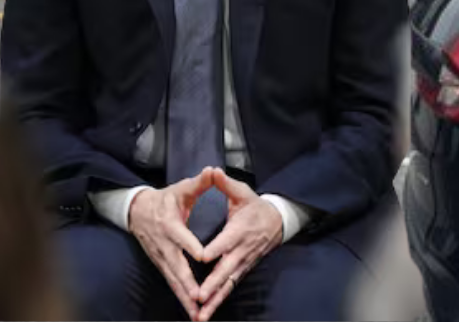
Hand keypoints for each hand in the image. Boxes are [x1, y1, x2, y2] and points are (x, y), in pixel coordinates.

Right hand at [128, 177, 214, 319]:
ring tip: (196, 311)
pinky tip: (190, 310)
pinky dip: (180, 297)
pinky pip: (171, 282)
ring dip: (184, 296)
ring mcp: (161, 256)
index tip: (203, 258)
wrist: (136, 209)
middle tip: (199, 296)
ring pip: (173, 279)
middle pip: (176, 265)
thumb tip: (213, 170)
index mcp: (170, 223)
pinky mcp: (160, 263)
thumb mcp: (180, 189)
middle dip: (188, 283)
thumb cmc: (163, 199)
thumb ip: (199, 184)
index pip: (182, 237)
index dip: (192, 247)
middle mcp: (164, 243)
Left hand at [191, 168, 282, 320]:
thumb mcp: (243, 191)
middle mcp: (242, 250)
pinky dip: (219, 299)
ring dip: (215, 299)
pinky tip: (208, 310)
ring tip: (201, 314)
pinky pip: (229, 286)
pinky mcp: (241, 269)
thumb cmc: (255, 205)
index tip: (202, 258)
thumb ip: (226, 183)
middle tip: (199, 297)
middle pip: (225, 270)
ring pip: (227, 283)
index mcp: (240, 230)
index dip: (215, 250)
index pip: (225, 242)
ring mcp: (243, 262)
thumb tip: (214, 170)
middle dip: (212, 285)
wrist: (277, 221)